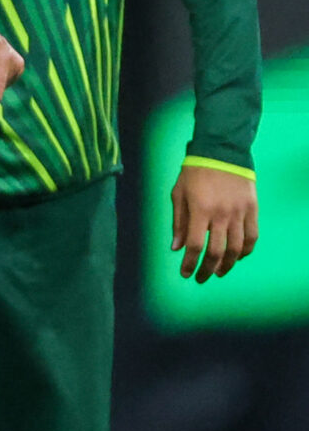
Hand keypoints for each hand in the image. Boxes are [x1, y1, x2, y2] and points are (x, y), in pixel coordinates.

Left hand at [169, 163, 257, 282]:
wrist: (222, 152)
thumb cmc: (194, 173)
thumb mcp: (178, 194)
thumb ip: (178, 222)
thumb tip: (176, 247)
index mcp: (200, 211)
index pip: (195, 245)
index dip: (190, 262)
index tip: (185, 273)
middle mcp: (221, 215)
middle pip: (217, 251)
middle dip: (208, 268)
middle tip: (202, 278)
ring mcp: (239, 213)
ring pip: (237, 247)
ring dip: (228, 264)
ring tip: (219, 271)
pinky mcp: (252, 209)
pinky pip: (252, 235)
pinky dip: (246, 250)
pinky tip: (239, 257)